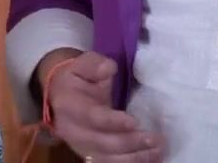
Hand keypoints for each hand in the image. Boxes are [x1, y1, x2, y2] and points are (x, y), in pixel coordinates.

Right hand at [38, 50, 164, 161]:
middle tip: (155, 139)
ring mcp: (80, 146)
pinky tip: (151, 158)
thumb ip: (94, 64)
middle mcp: (71, 131)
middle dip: (130, 143)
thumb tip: (108, 68)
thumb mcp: (81, 64)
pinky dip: (131, 162)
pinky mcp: (90, 154)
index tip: (134, 122)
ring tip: (158, 150)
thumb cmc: (75, 78)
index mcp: (68, 106)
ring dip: (134, 157)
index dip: (112, 122)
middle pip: (101, 143)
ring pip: (107, 158)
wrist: (59, 95)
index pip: (91, 117)